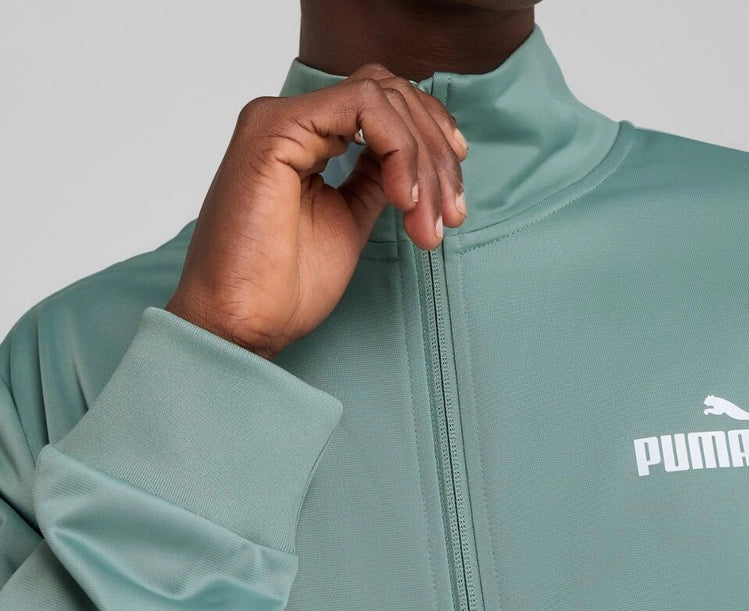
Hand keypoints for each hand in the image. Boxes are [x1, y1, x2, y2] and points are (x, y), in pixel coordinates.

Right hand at [165, 63, 468, 360]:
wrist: (241, 323)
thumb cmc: (284, 287)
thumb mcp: (349, 222)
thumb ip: (373, 181)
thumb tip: (411, 163)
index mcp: (305, 140)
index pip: (382, 107)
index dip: (430, 141)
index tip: (452, 196)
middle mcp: (292, 121)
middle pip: (390, 95)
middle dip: (436, 153)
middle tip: (452, 214)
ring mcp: (280, 120)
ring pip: (382, 96)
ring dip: (424, 158)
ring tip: (430, 220)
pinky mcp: (276, 129)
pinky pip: (362, 107)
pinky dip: (399, 149)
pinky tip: (404, 198)